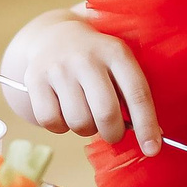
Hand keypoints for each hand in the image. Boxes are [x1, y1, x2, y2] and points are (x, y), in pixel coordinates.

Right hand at [0, 8, 158, 151]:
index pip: (137, 93)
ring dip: (86, 129)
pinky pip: (50, 121)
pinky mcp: (34, 79)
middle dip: (113, 134)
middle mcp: (87, 57)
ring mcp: (58, 68)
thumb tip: (148, 139)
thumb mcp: (118, 64)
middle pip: (106, 113)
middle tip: (112, 133)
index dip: (146, 125)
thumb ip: (131, 95)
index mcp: (116, 52)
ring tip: (86, 115)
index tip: (152, 150)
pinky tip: (64, 112)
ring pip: (78, 121)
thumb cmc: (96, 62)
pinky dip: (60, 126)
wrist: (53, 37)